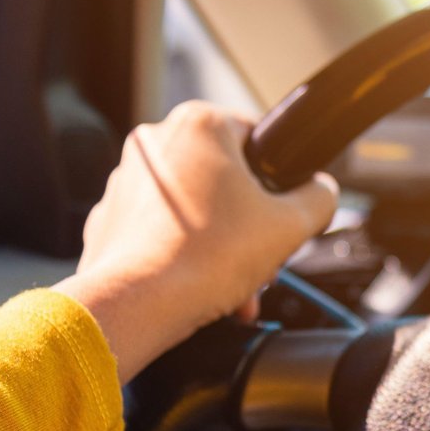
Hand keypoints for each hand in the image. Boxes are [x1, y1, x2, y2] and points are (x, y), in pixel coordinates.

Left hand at [53, 102, 337, 382]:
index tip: (282, 214)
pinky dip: (183, 252)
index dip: (279, 181)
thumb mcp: (291, 225)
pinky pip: (160, 229)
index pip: (258, 139)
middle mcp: (155, 142)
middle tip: (262, 259)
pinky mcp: (108, 217)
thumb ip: (319, 197)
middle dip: (249, 224)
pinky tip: (200, 284)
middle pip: (225, 178)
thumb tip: (321, 190)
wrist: (139, 305)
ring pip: (194, 206)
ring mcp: (126, 180)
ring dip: (220, 243)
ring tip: (234, 285)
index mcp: (200, 125)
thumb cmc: (208, 258)